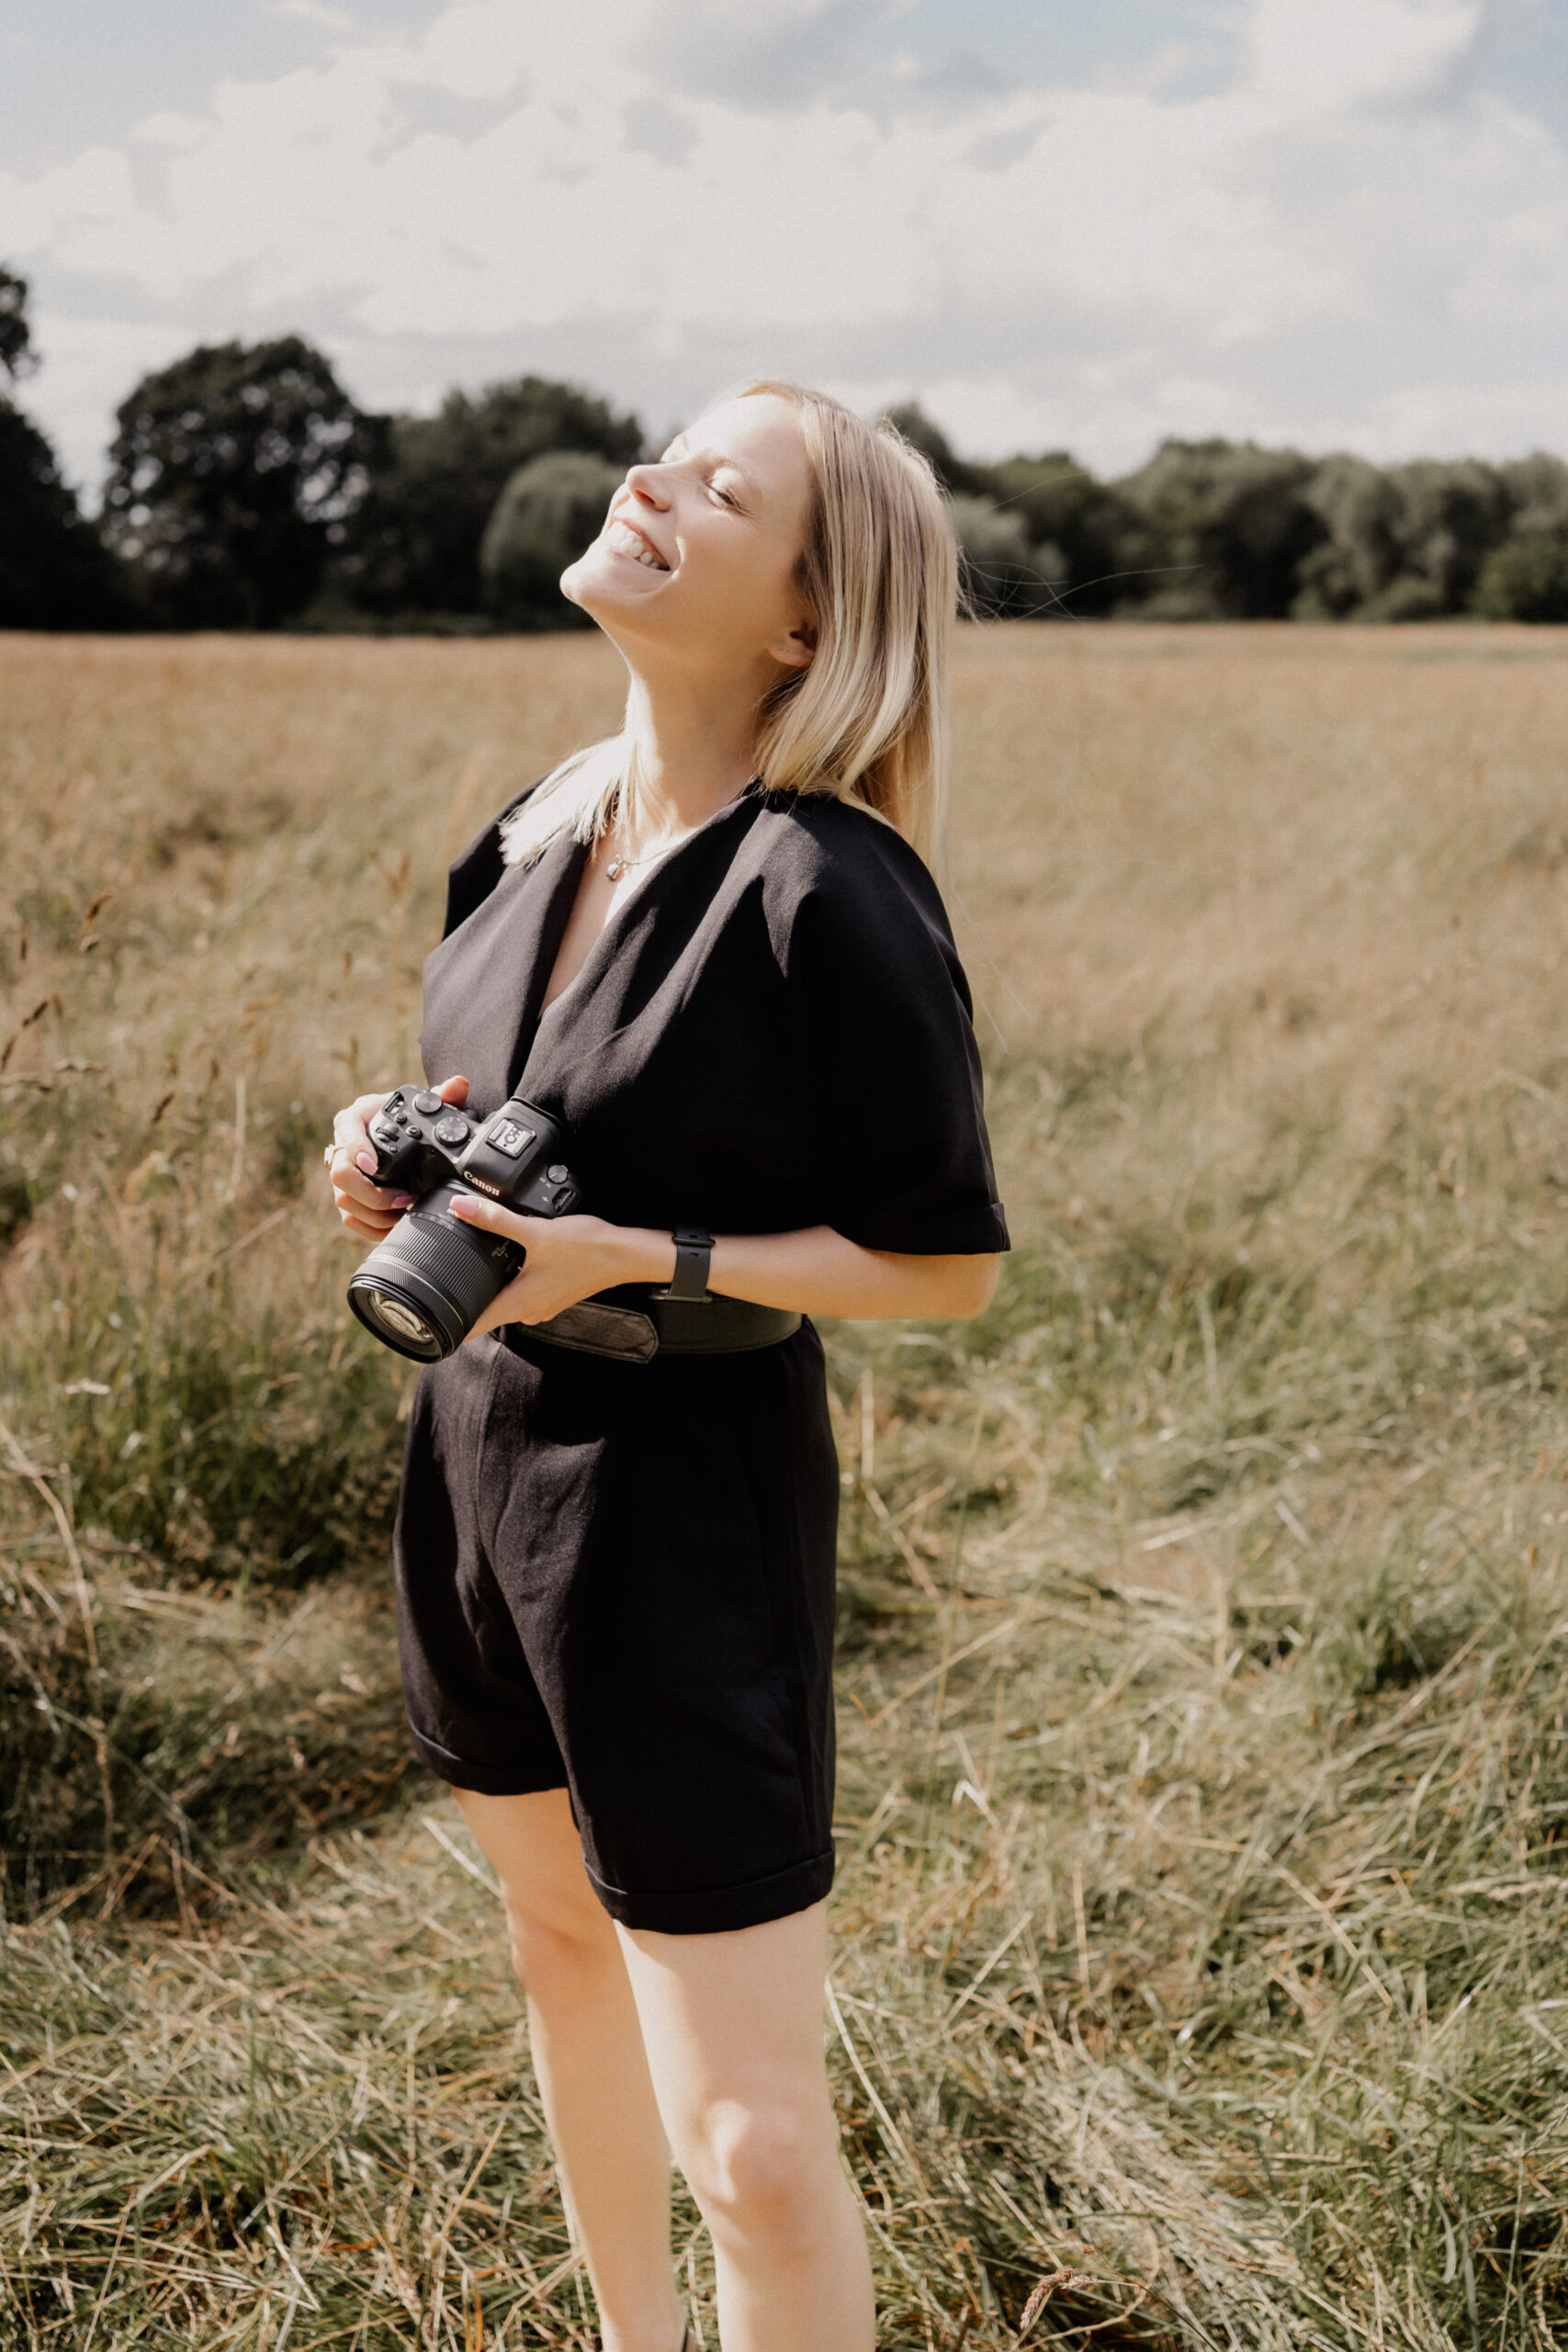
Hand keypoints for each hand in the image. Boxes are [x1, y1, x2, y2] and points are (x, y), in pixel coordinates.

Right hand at [326, 1075, 469, 1243]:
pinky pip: (350, 1218)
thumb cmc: (409, 1121)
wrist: (401, 1138)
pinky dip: (372, 1226)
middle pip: (339, 1173)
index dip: (356, 1148)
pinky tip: (395, 1226)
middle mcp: (343, 1146)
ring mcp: (343, 1175)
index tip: (374, 1165)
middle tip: (404, 1197)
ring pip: (344, 1200)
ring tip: (405, 1213)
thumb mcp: (424, 1108)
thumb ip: (443, 1096)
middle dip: (371, 1192)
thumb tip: (459, 1084)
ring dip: (375, 1213)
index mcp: (357, 1119)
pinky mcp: (348, 1197)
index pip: (346, 1129)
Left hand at [449, 1198, 670, 1335]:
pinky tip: (507, 1263)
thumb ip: (496, 1220)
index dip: (446, 1327)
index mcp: (518, 1304)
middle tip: (437, 1286)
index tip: (424, 1323)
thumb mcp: (536, 1232)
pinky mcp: (552, 1293)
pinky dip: (508, 1283)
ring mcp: (541, 1304)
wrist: (625, 1254)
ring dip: (486, 1290)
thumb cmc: (587, 1249)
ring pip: (503, 1302)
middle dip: (461, 1302)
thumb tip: (461, 1207)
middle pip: (484, 1314)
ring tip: (466, 1270)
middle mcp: (528, 1310)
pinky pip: (520, 1293)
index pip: (471, 1327)